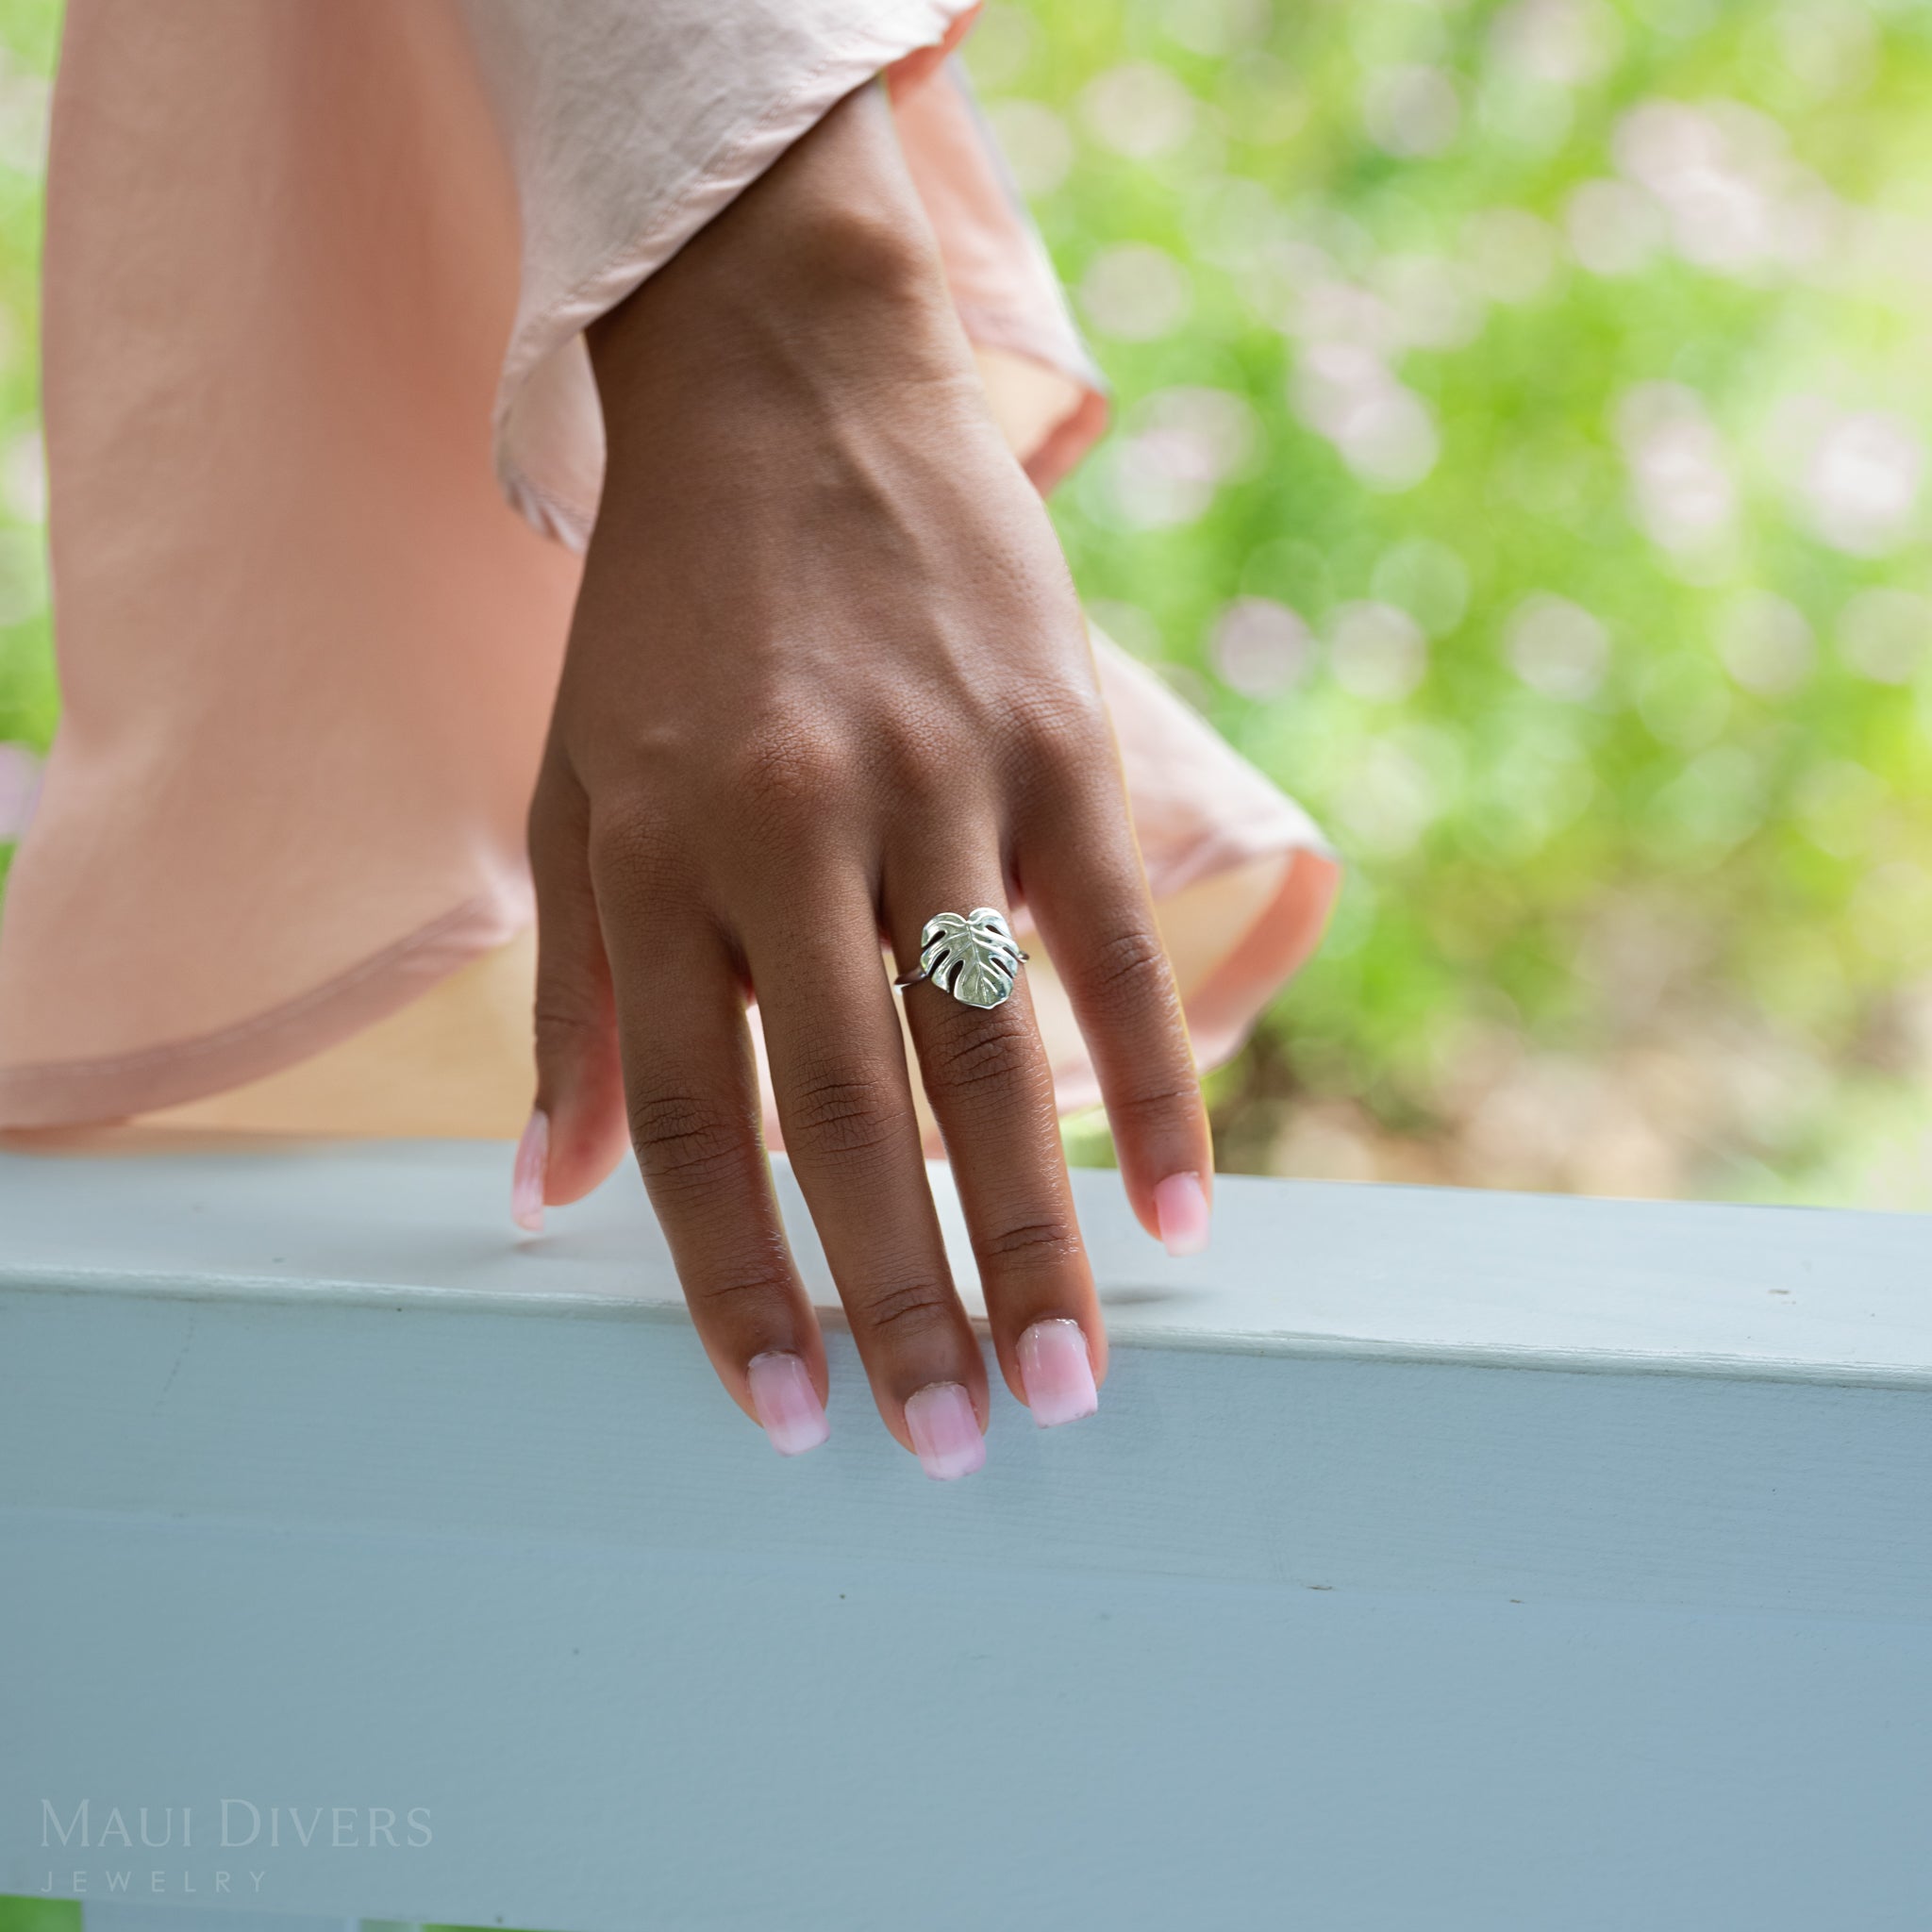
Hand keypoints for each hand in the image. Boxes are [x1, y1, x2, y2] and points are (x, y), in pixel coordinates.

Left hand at [519, 79, 1212, 1473]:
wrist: (791, 388)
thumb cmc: (671, 619)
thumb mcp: (575, 789)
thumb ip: (572, 1001)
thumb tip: (543, 1199)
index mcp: (656, 855)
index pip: (691, 1124)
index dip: (737, 1285)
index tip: (790, 1412)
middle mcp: (794, 831)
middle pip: (850, 1115)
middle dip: (900, 1297)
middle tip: (948, 1443)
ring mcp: (942, 785)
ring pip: (992, 1053)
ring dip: (1034, 1232)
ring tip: (1063, 1381)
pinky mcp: (1059, 747)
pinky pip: (1114, 946)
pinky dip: (1156, 1083)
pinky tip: (1185, 1212)